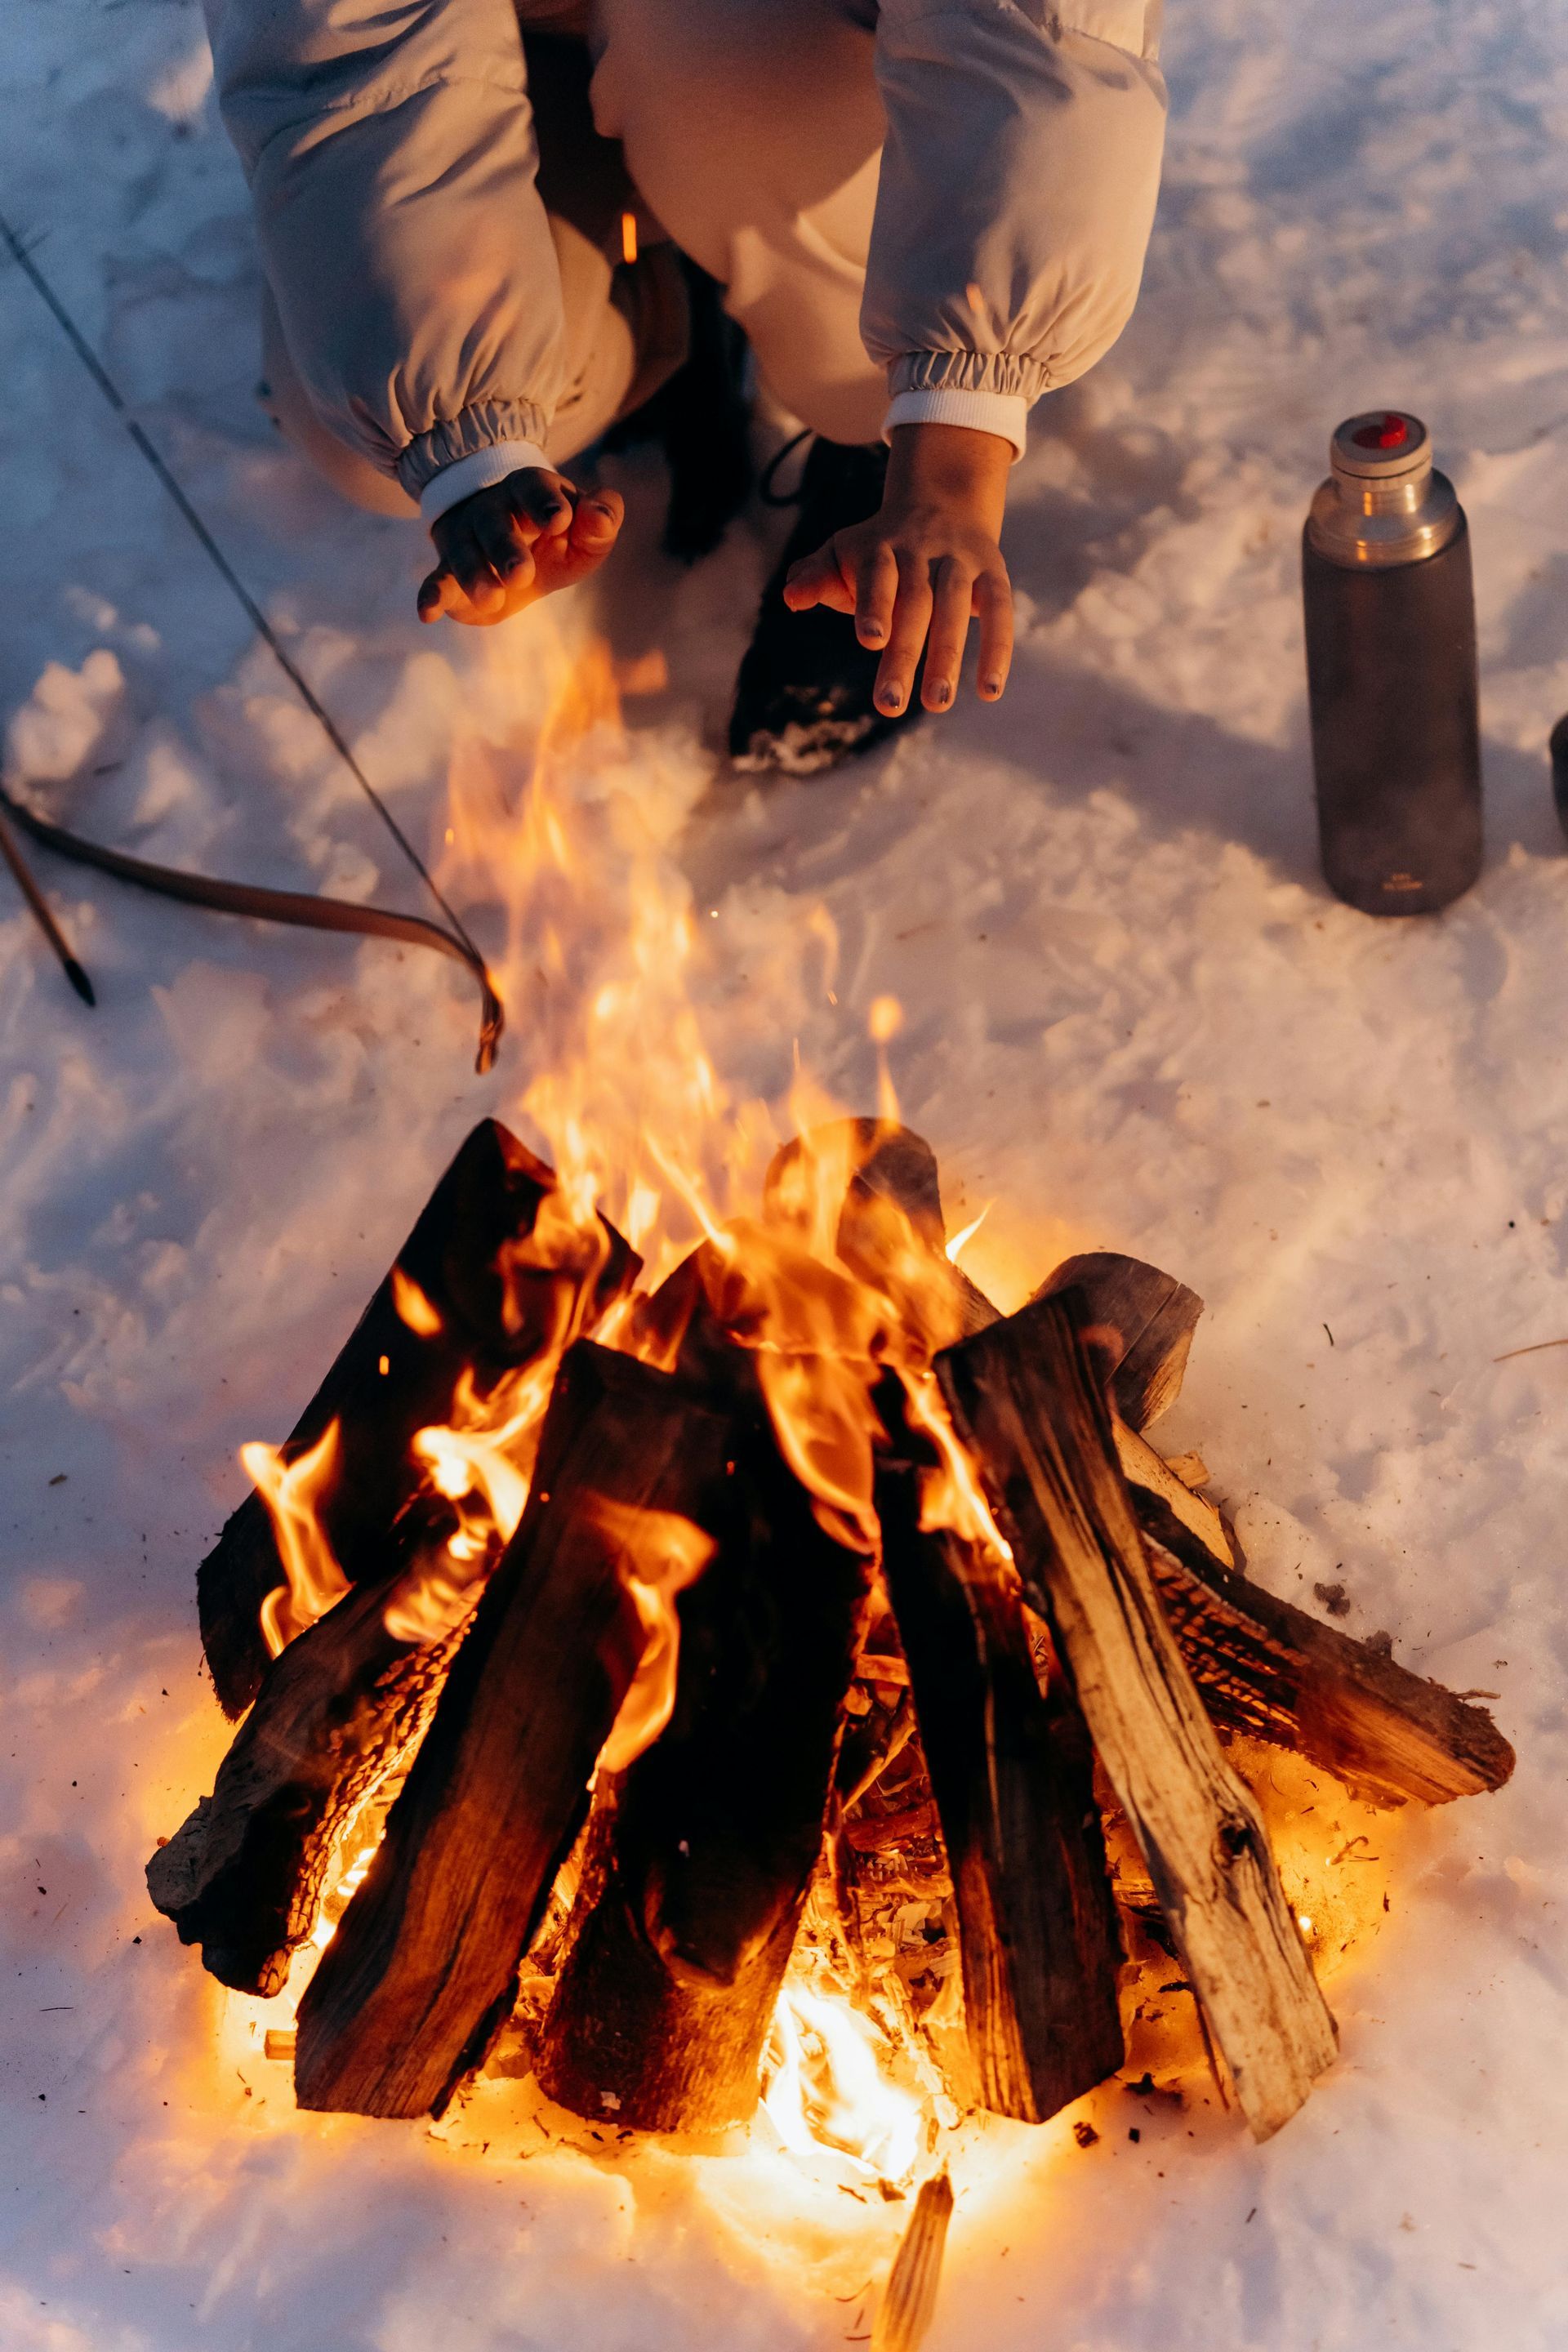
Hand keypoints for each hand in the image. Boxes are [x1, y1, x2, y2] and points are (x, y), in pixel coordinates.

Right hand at [417, 468, 624, 625]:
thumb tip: (600, 516)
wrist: (516, 558)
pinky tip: (427, 613)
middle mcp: (492, 509)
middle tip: (521, 575)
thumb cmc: (558, 540)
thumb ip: (601, 522)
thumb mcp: (586, 533)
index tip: (559, 521)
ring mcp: (467, 538)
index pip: (533, 486)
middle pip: (494, 522)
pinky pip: (437, 579)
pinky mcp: (449, 571)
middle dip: (506, 546)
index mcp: (528, 490)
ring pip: (464, 551)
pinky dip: (431, 594)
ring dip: (474, 574)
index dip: (544, 502)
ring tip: (492, 600)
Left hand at [782, 422, 1013, 715]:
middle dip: (904, 654)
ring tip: (937, 705)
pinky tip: (989, 692)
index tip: (871, 642)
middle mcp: (922, 550)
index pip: (877, 575)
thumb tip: (791, 597)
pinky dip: (997, 650)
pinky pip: (999, 611)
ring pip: (954, 608)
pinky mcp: (992, 574)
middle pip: (915, 602)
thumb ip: (817, 576)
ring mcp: (960, 561)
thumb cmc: (879, 548)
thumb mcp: (843, 554)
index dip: (875, 605)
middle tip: (890, 706)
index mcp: (880, 546)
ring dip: (947, 657)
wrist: (943, 500)